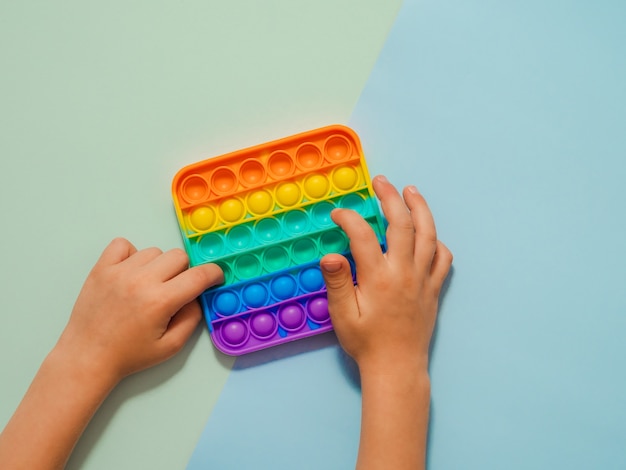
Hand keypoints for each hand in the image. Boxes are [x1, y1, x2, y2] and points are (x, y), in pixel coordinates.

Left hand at [56, 238, 223, 382]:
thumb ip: (192, 319)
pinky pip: (123, 244)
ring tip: (148, 285)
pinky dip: (131, 254)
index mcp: (160, 301)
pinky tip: (130, 272)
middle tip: (175, 289)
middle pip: (179, 256)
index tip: (215, 277)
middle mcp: (141, 281)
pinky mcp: (101, 269)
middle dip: (184, 272)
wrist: (87, 357)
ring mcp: (119, 272)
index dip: (214, 274)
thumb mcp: (170, 347)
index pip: (199, 275)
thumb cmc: (128, 355)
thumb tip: (197, 296)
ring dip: (158, 265)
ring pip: (154, 251)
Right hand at [320, 175, 451, 373]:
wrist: (397, 368)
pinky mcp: (434, 290)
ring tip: (411, 191)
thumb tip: (331, 255)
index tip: (338, 214)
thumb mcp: (343, 316)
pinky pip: (443, 260)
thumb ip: (338, 283)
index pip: (362, 236)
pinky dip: (438, 242)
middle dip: (390, 198)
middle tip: (381, 182)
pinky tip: (430, 235)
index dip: (349, 219)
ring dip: (420, 209)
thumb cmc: (367, 343)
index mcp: (379, 278)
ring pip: (429, 235)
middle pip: (402, 224)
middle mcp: (404, 273)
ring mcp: (423, 280)